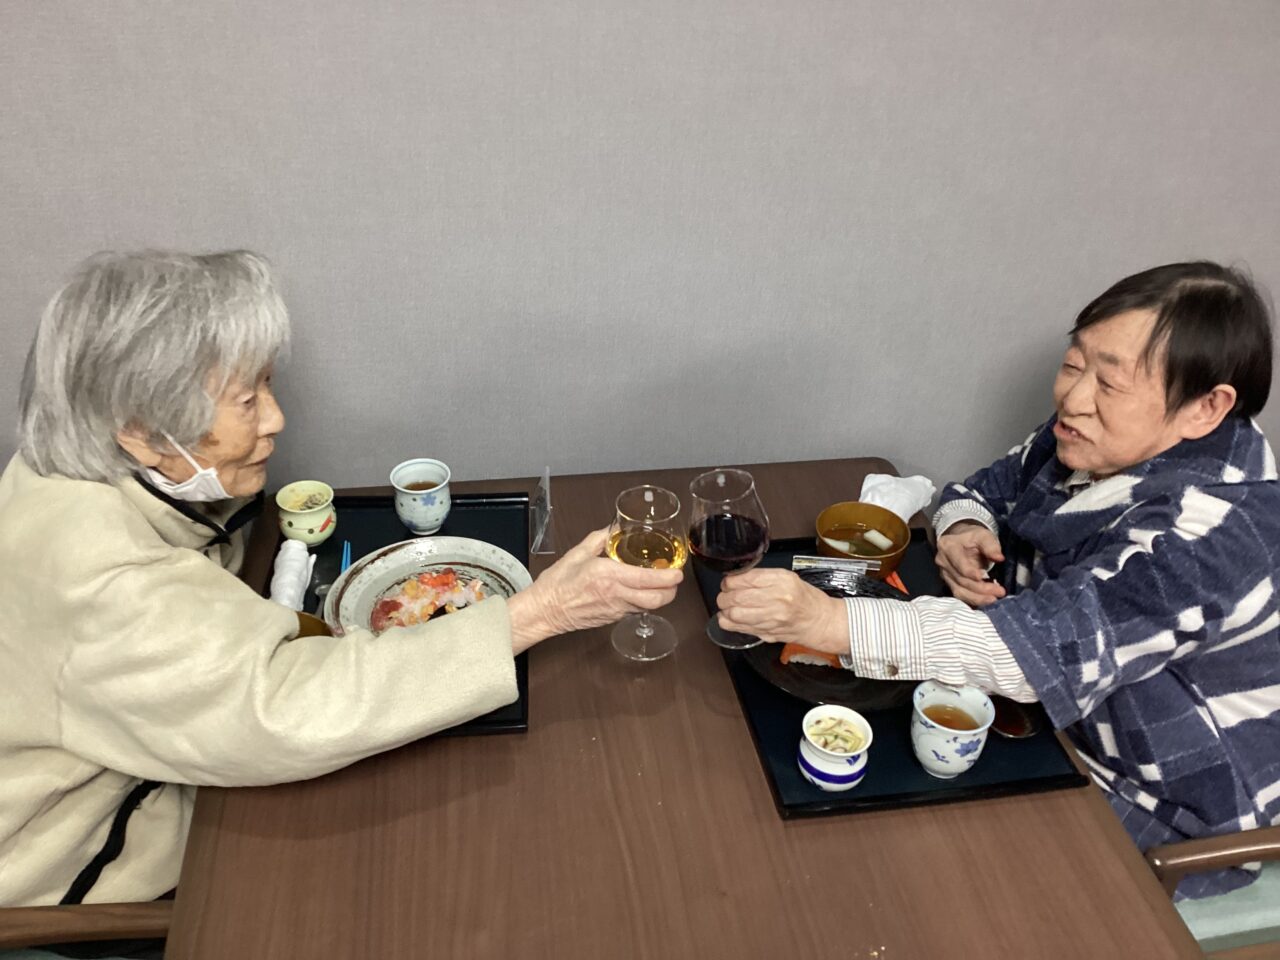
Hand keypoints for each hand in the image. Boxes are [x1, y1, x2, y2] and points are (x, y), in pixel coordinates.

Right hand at [506, 528, 682, 653]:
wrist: (545, 610)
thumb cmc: (557, 584)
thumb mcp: (578, 553)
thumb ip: (599, 539)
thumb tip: (613, 529)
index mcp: (608, 576)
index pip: (647, 580)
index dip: (668, 577)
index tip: (678, 571)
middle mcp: (615, 595)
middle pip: (656, 600)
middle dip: (672, 591)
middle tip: (675, 579)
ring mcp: (616, 610)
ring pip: (649, 607)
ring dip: (660, 597)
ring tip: (662, 584)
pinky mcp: (612, 618)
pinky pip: (635, 610)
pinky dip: (644, 602)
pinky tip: (641, 592)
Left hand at [714, 568, 847, 653]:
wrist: (820, 621)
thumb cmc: (805, 598)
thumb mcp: (787, 578)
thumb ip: (762, 578)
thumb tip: (735, 579)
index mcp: (782, 580)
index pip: (746, 579)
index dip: (730, 581)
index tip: (728, 582)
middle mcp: (777, 599)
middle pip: (737, 597)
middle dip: (724, 596)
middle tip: (725, 595)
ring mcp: (772, 618)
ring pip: (735, 614)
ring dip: (725, 610)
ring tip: (727, 607)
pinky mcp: (768, 633)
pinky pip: (740, 628)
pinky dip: (729, 623)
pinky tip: (730, 619)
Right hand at [935, 521, 1005, 607]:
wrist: (962, 541)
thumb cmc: (973, 538)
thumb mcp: (983, 536)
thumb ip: (990, 545)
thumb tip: (999, 557)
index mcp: (948, 546)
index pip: (957, 562)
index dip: (969, 571)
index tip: (983, 577)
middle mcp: (943, 562)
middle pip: (961, 579)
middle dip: (981, 588)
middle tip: (1000, 592)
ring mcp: (945, 574)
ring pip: (959, 591)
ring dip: (978, 598)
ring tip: (994, 599)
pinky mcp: (950, 584)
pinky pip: (961, 595)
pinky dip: (974, 600)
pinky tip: (986, 601)